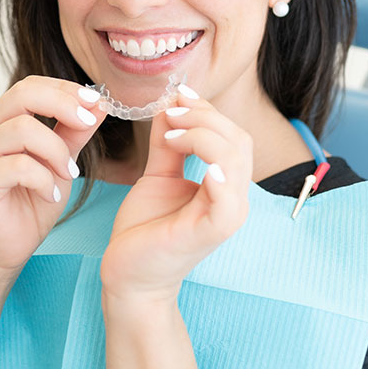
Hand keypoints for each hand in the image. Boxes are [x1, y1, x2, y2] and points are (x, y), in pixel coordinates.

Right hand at [0, 76, 107, 272]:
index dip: (64, 89)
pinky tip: (52, 195)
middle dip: (62, 105)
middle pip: (21, 95)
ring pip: (22, 129)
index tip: (96, 102)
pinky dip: (43, 179)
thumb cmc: (34, 201)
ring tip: (68, 174)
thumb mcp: (62, 161)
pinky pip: (18, 166)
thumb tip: (100, 103)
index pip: (30, 86)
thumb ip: (75, 132)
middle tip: (88, 123)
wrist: (13, 245)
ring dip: (56, 151)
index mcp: (2, 120)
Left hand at [100, 87, 251, 300]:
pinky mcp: (211, 233)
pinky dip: (220, 177)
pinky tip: (202, 166)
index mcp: (225, 184)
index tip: (177, 95)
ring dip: (203, 136)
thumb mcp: (158, 175)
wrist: (129, 273)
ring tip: (172, 134)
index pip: (232, 135)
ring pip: (235, 160)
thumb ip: (168, 144)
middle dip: (204, 117)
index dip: (207, 110)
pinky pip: (228, 202)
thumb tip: (171, 105)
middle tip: (171, 113)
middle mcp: (233, 198)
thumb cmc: (145, 228)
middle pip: (238, 141)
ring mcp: (226, 216)